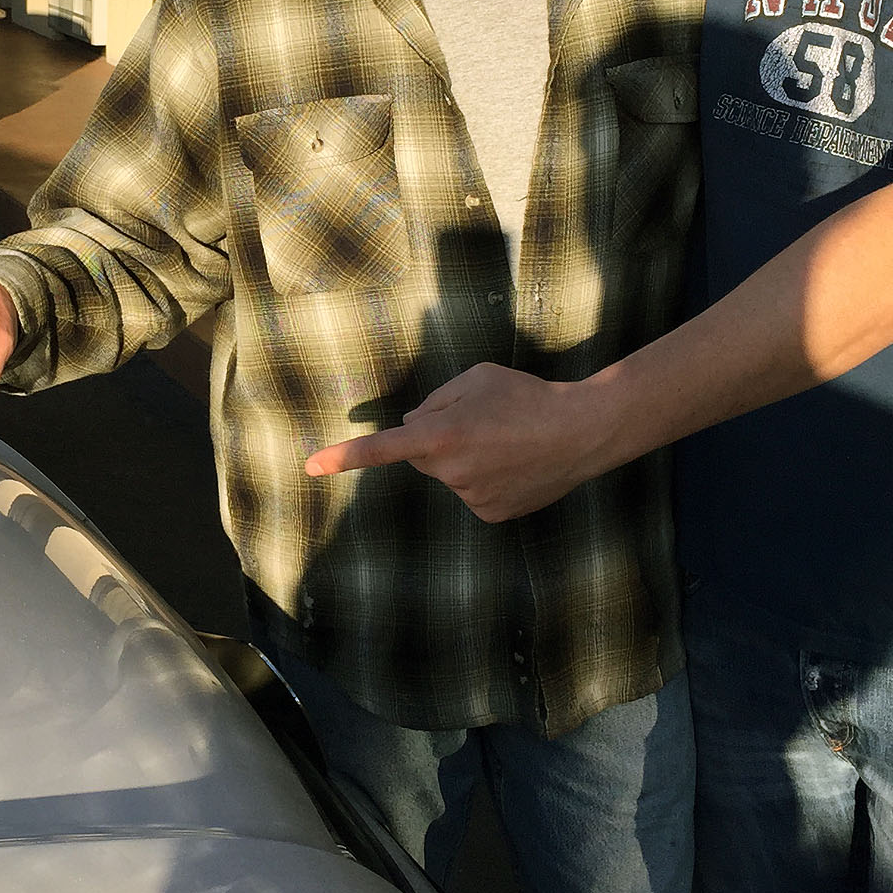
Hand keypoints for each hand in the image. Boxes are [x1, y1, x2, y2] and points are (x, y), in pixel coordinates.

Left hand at [305, 363, 615, 521]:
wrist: (582, 431)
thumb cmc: (527, 395)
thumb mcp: (475, 378)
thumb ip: (435, 400)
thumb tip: (409, 424)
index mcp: (440, 434)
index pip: (383, 448)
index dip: (344, 458)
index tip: (309, 467)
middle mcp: (451, 472)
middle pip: (424, 456)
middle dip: (440, 440)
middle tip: (484, 423)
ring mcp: (471, 497)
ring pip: (450, 476)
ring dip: (468, 460)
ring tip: (509, 442)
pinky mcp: (491, 514)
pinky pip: (472, 493)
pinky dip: (486, 479)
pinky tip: (516, 465)